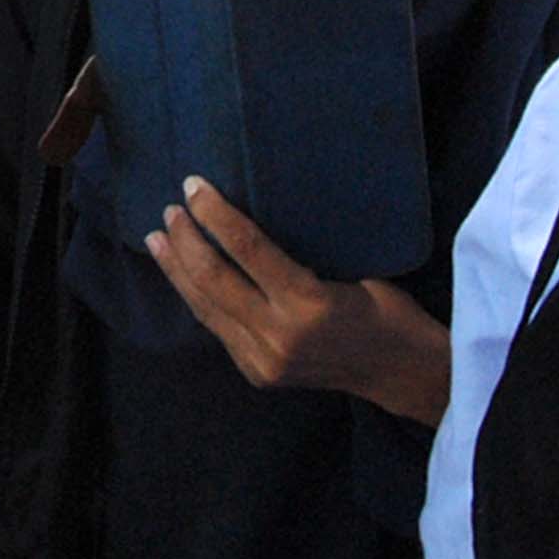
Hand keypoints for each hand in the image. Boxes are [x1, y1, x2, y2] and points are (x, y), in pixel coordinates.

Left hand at [152, 179, 450, 426]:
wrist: (400, 373)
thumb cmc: (386, 311)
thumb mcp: (351, 270)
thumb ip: (298, 259)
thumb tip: (250, 222)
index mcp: (309, 303)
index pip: (247, 249)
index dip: (215, 214)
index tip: (194, 185)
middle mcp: (279, 335)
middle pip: (213, 279)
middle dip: (186, 240)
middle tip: (170, 210)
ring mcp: (264, 360)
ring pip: (205, 308)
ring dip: (176, 271)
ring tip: (158, 239)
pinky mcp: (256, 373)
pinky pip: (216, 328)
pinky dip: (196, 298)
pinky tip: (182, 276)